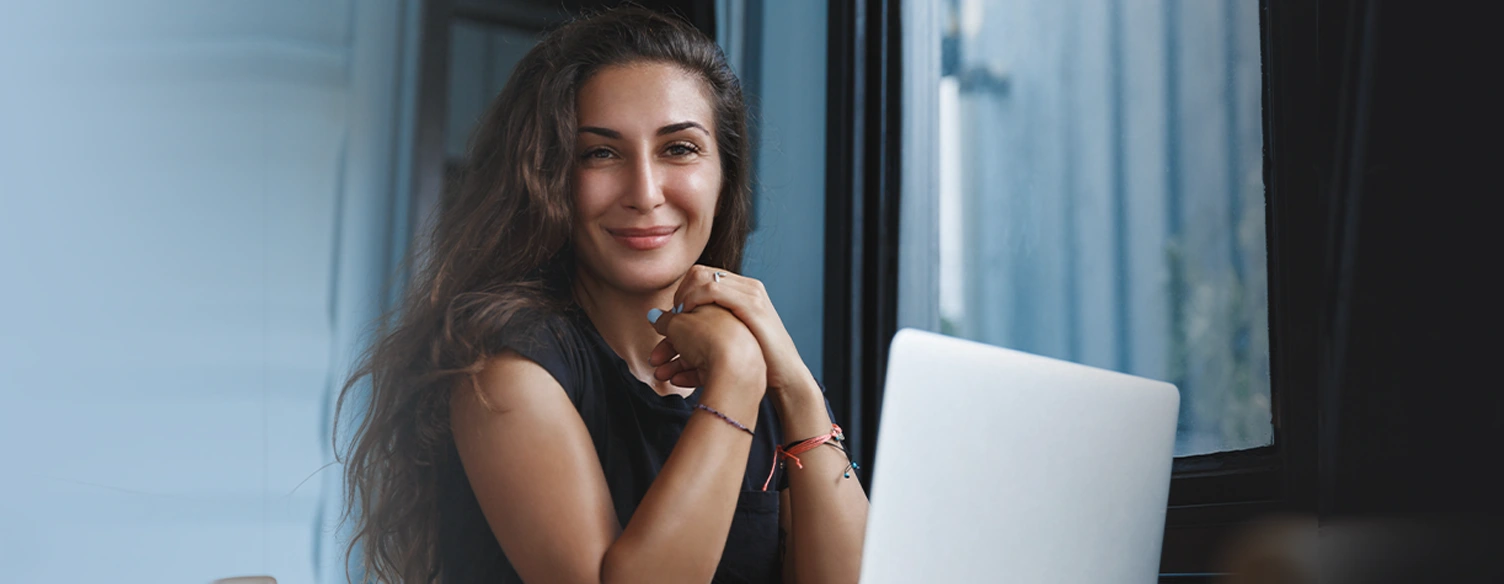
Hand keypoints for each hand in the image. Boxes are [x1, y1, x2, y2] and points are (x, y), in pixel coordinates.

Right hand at [648, 301, 765, 394]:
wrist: (736, 366)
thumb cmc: (710, 337)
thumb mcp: (677, 323)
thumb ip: (664, 320)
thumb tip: (656, 316)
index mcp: (717, 306)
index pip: (691, 313)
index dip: (671, 323)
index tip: (659, 333)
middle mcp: (727, 325)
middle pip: (692, 337)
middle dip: (669, 350)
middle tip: (655, 359)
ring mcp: (732, 347)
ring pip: (698, 355)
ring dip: (675, 365)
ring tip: (660, 374)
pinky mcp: (733, 369)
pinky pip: (708, 370)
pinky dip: (690, 375)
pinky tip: (676, 380)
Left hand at [649, 265, 816, 397]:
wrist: (785, 376)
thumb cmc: (757, 363)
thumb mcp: (731, 339)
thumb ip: (706, 327)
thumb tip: (666, 323)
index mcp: (743, 292)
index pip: (702, 276)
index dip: (683, 293)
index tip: (675, 316)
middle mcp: (747, 287)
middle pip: (698, 273)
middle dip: (679, 294)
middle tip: (672, 318)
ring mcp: (750, 293)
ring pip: (701, 278)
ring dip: (682, 299)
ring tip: (675, 320)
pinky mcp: (751, 304)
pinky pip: (711, 289)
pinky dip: (693, 300)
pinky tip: (687, 318)